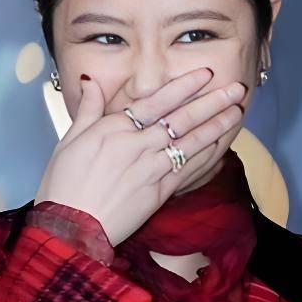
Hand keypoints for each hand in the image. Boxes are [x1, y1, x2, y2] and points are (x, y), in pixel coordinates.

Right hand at [33, 67, 247, 248]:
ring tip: (237, 111)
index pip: (156, 101)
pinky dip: (207, 156)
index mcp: (113, 129)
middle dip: (211, 102)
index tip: (205, 74)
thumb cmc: (64, 185)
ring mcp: (150, 169)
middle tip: (235, 89)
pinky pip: (188, 169)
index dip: (184, 87)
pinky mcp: (158, 193)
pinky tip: (222, 144)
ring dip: (216, 125)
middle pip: (181, 119)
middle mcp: (136, 145)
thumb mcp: (69, 141)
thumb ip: (87, 109)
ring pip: (190, 142)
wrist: (71, 227)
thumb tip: (90, 81)